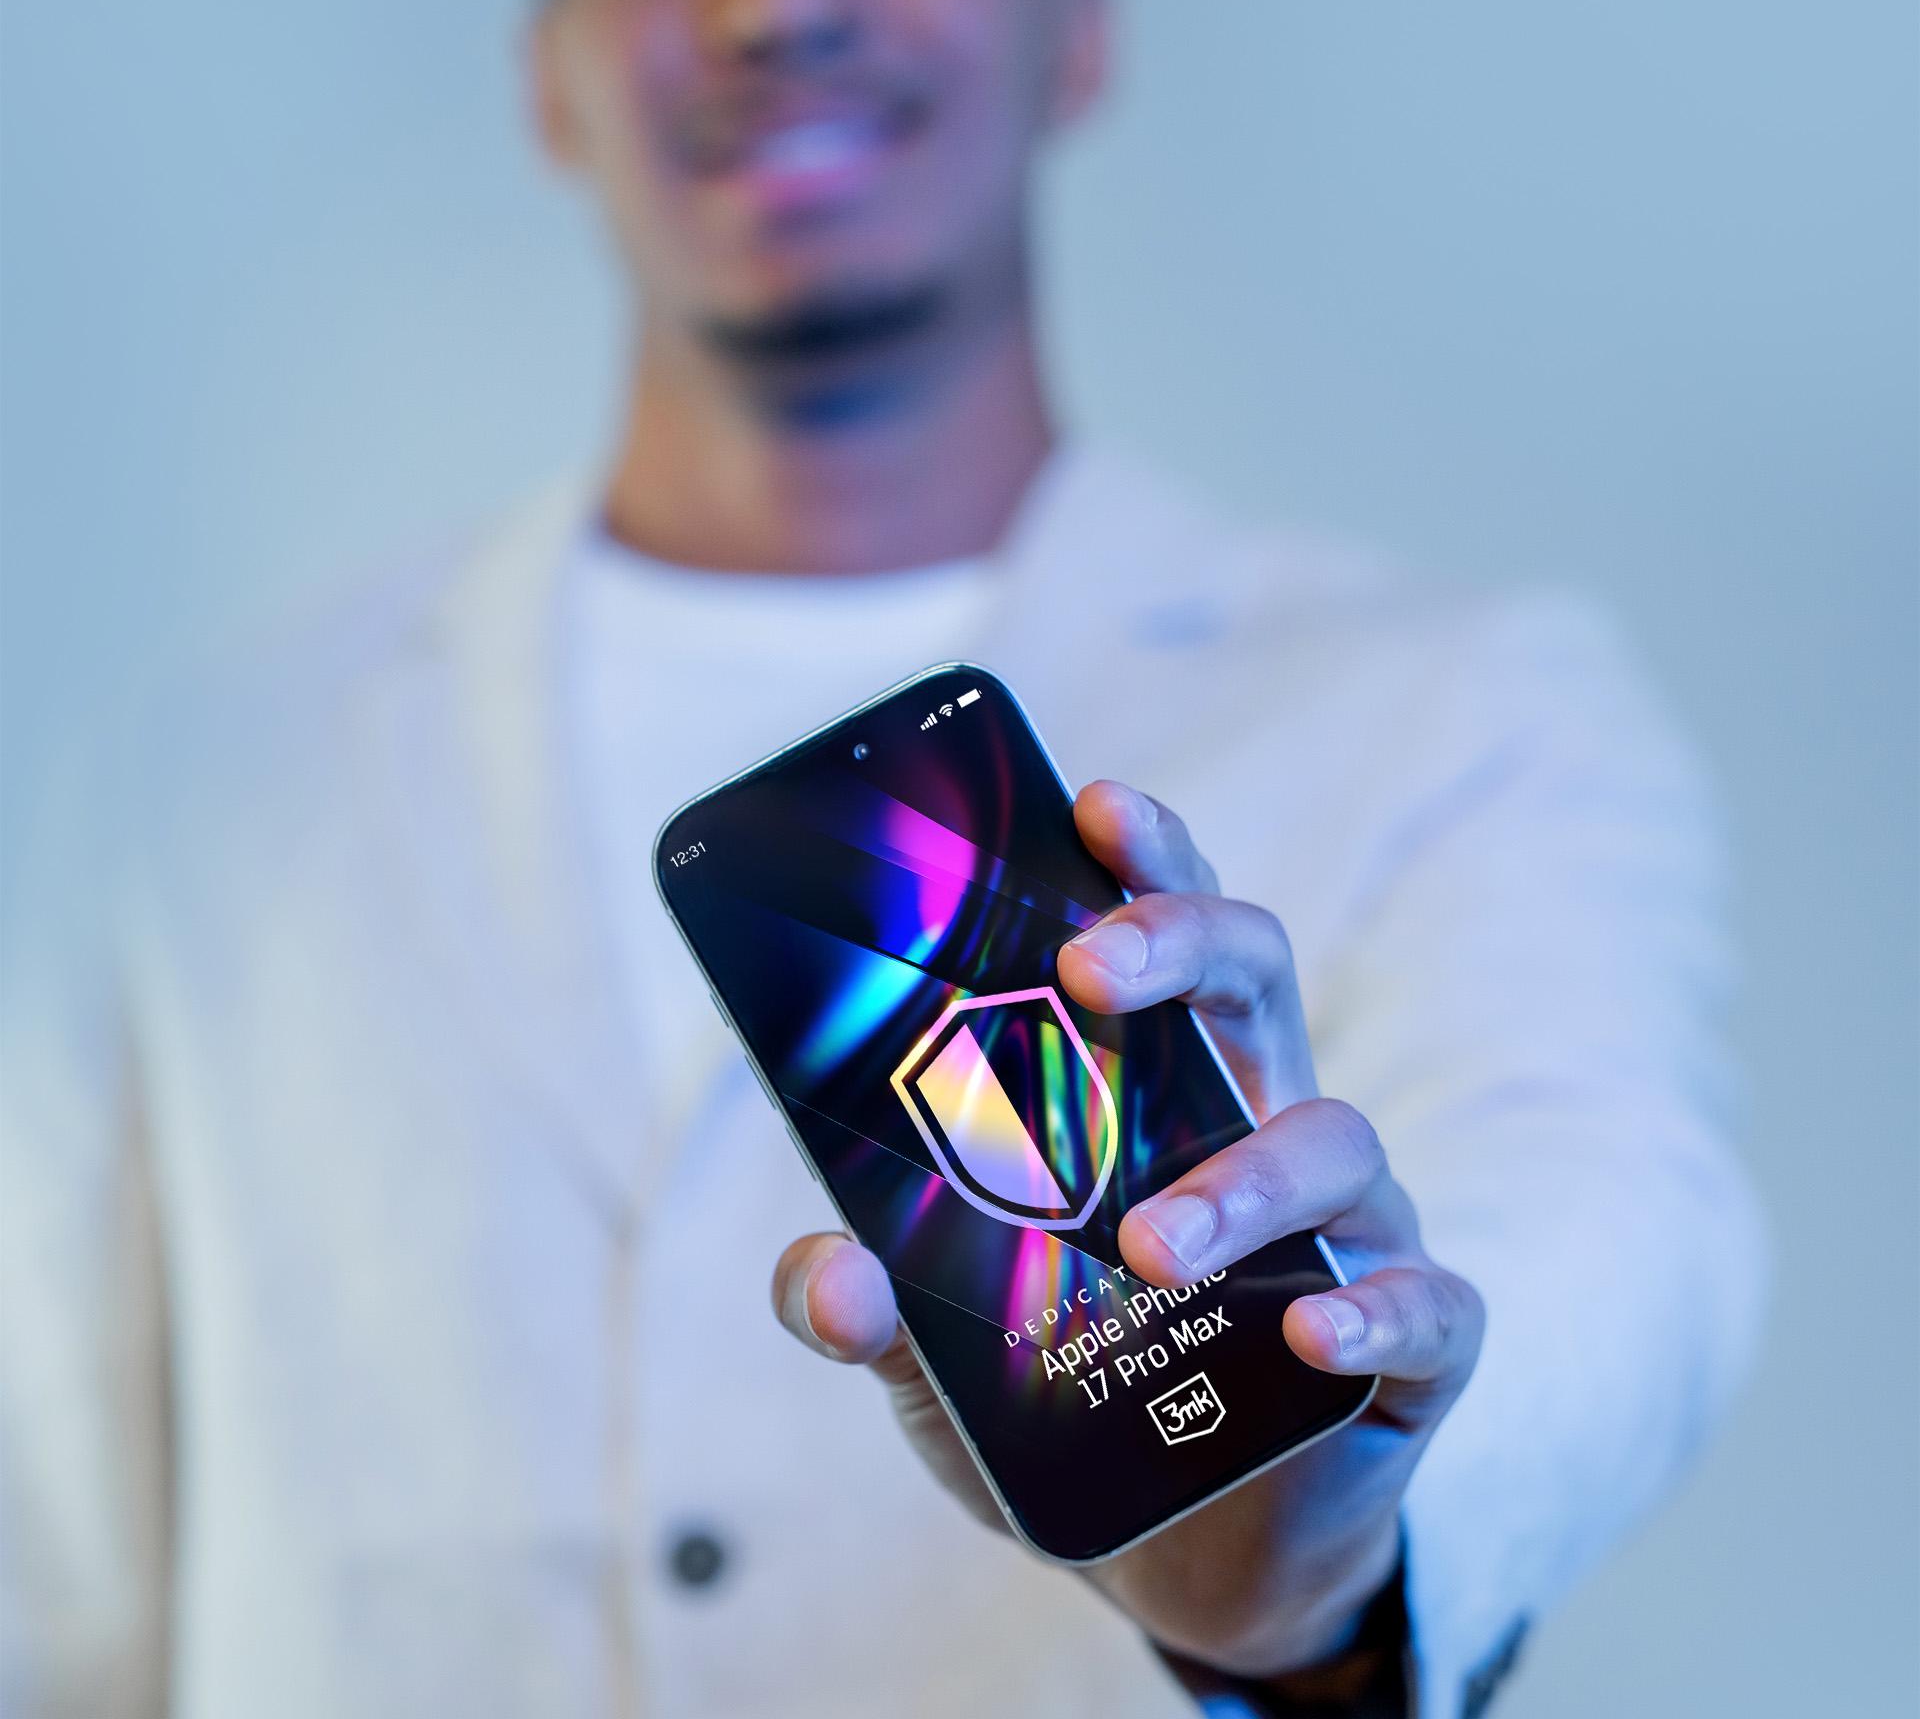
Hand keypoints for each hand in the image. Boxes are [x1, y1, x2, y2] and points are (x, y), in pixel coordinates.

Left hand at [770, 780, 1483, 1681]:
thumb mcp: (952, 1362)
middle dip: (1183, 941)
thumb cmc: (1077, 1408)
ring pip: (1337, 1140)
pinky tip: (1313, 1333)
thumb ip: (882, 1311)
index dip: (1145, 863)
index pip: (1166, 943)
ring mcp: (1349, 1230)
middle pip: (1258, 976)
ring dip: (1243, 1177)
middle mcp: (1262, 1126)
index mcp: (1164, 1096)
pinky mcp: (1408, 1345)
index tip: (1093, 803)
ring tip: (1150, 1245)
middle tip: (1093, 969)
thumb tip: (823, 1273)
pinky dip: (1377, 1308)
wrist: (1197, 1558)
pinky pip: (1427, 1301)